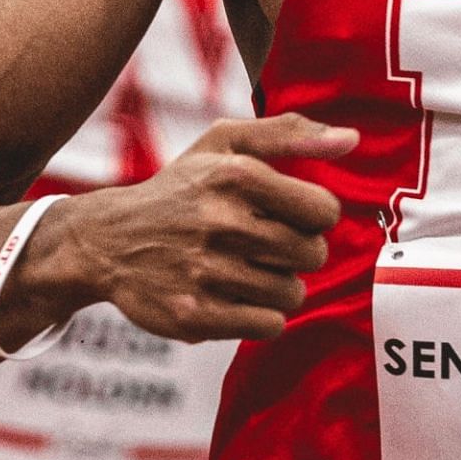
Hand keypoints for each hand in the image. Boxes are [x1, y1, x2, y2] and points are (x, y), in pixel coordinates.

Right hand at [60, 112, 358, 343]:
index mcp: (235, 175)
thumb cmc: (181, 188)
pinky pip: (268, 325)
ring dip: (279, 285)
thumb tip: (352, 140)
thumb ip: (290, 134)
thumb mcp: (224, 145)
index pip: (323, 210)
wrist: (108, 240)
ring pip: (292, 293)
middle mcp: (221, 222)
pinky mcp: (194, 315)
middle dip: (299, 252)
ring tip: (248, 269)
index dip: (314, 215)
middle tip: (268, 245)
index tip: (290, 215)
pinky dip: (261, 314)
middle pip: (312, 254)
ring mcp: (205, 272)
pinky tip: (235, 295)